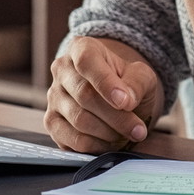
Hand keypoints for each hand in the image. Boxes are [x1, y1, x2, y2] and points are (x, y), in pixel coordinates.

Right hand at [44, 36, 161, 153]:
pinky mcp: (52, 123)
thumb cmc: (127, 81)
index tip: (125, 103)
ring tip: (128, 134)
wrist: (116, 95)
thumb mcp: (141, 75)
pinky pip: (72, 140)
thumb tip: (126, 100)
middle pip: (85, 95)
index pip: (87, 62)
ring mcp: (54, 97)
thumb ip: (136, 83)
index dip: (106, 84)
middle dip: (116, 117)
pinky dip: (96, 146)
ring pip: (79, 120)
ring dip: (109, 133)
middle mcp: (61, 70)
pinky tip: (111, 142)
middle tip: (138, 129)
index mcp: (81, 48)